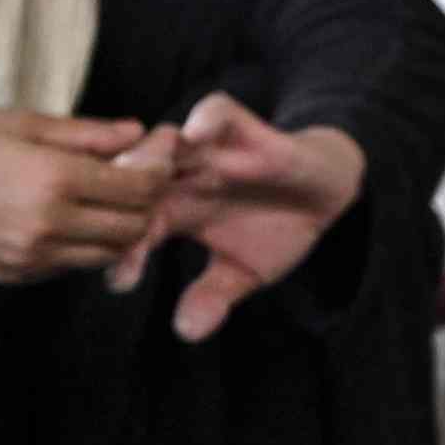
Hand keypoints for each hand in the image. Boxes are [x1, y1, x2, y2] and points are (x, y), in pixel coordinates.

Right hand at [0, 108, 165, 283]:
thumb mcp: (15, 122)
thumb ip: (83, 133)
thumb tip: (137, 133)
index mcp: (52, 180)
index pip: (139, 188)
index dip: (158, 170)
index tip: (156, 153)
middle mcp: (49, 227)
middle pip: (136, 227)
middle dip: (149, 202)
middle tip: (139, 176)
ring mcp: (34, 259)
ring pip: (110, 253)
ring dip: (121, 228)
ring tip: (108, 196)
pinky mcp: (19, 277)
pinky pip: (74, 265)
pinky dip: (87, 244)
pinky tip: (73, 215)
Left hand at [123, 91, 368, 343]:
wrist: (325, 194)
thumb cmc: (277, 229)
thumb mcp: (244, 272)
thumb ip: (213, 296)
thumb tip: (186, 331)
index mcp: (173, 211)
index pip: (132, 229)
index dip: (123, 253)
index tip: (121, 283)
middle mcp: (182, 177)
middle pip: (133, 180)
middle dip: (119, 202)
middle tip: (118, 228)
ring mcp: (209, 150)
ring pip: (163, 141)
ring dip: (150, 156)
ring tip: (144, 182)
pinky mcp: (242, 128)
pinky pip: (215, 112)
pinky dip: (204, 120)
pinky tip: (195, 137)